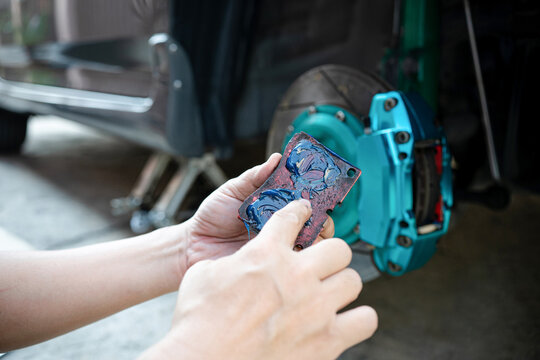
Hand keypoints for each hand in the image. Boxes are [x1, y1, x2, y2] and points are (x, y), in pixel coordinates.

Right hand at [142, 200, 376, 359]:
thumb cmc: (197, 321)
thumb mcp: (204, 275)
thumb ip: (231, 262)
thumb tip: (239, 264)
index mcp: (266, 253)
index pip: (292, 218)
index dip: (300, 211)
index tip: (304, 212)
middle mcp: (297, 275)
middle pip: (337, 248)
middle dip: (329, 253)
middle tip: (320, 264)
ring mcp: (316, 307)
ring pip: (353, 280)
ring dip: (341, 284)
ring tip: (330, 293)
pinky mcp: (327, 340)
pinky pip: (365, 320)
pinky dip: (357, 320)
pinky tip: (342, 322)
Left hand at [183, 153, 334, 267]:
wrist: (193, 245)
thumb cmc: (212, 215)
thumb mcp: (233, 190)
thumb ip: (254, 176)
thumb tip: (276, 158)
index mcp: (277, 206)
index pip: (306, 200)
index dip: (316, 195)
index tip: (321, 189)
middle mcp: (282, 226)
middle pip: (315, 223)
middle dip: (320, 217)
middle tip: (314, 214)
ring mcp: (279, 247)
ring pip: (309, 244)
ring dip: (312, 237)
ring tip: (305, 232)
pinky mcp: (272, 266)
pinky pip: (291, 262)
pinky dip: (296, 256)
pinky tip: (291, 249)